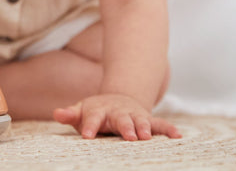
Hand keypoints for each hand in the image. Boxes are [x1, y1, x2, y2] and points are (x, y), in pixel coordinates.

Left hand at [52, 94, 180, 140]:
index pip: (92, 117)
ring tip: (147, 136)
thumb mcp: (81, 111)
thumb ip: (70, 114)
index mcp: (99, 110)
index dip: (90, 125)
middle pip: (121, 119)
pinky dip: (168, 129)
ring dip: (144, 128)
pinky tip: (177, 136)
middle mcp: (118, 112)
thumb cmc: (95, 111)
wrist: (118, 99)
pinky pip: (160, 124)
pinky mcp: (148, 120)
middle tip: (129, 136)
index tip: (87, 135)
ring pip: (141, 121)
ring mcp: (134, 115)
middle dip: (125, 127)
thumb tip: (57, 113)